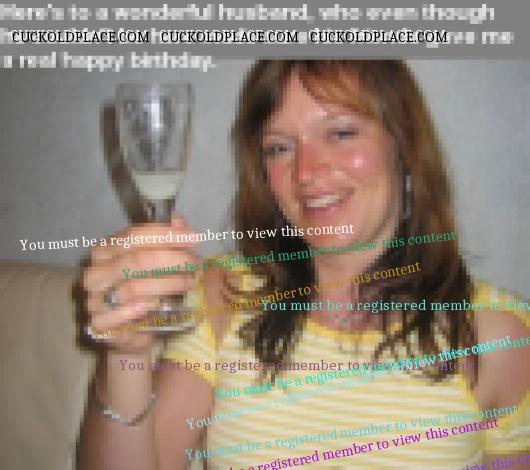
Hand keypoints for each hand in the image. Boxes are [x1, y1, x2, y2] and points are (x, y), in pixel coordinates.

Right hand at [83, 217, 199, 352]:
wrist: (125, 332)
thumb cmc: (139, 293)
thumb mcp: (151, 265)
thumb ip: (163, 242)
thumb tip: (180, 221)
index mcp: (105, 250)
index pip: (134, 236)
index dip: (166, 235)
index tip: (194, 238)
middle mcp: (95, 272)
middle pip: (137, 260)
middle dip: (173, 259)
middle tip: (195, 263)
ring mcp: (94, 299)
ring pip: (134, 287)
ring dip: (168, 284)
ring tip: (189, 282)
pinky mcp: (99, 325)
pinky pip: (122, 315)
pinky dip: (142, 308)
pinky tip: (159, 305)